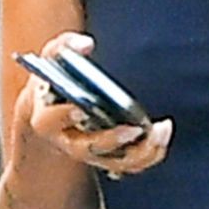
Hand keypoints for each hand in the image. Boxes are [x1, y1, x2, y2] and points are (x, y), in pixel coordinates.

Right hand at [18, 31, 172, 179]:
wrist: (53, 116)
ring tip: (160, 130)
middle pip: (89, 149)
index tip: (81, 109)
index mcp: (47, 120)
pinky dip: (150, 153)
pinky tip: (162, 133)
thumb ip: (63, 46)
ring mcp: (91, 154)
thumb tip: (86, 44)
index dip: (65, 116)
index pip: (51, 121)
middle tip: (135, 128)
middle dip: (113, 140)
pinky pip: (133, 164)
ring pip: (116, 162)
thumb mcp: (50, 61)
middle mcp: (69, 143)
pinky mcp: (110, 158)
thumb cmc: (53, 85)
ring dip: (141, 151)